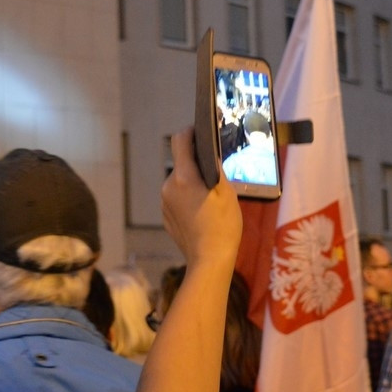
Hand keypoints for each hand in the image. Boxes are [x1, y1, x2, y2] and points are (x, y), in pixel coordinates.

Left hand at [162, 128, 241, 266]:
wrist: (209, 259)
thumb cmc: (223, 224)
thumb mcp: (227, 192)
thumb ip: (215, 169)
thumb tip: (209, 154)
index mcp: (183, 176)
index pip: (180, 140)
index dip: (191, 132)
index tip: (201, 133)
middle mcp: (169, 186)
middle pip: (181, 163)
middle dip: (196, 164)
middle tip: (216, 174)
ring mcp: (165, 203)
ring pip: (179, 182)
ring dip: (192, 183)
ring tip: (211, 197)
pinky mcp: (166, 217)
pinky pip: (176, 199)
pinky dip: (187, 199)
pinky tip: (202, 212)